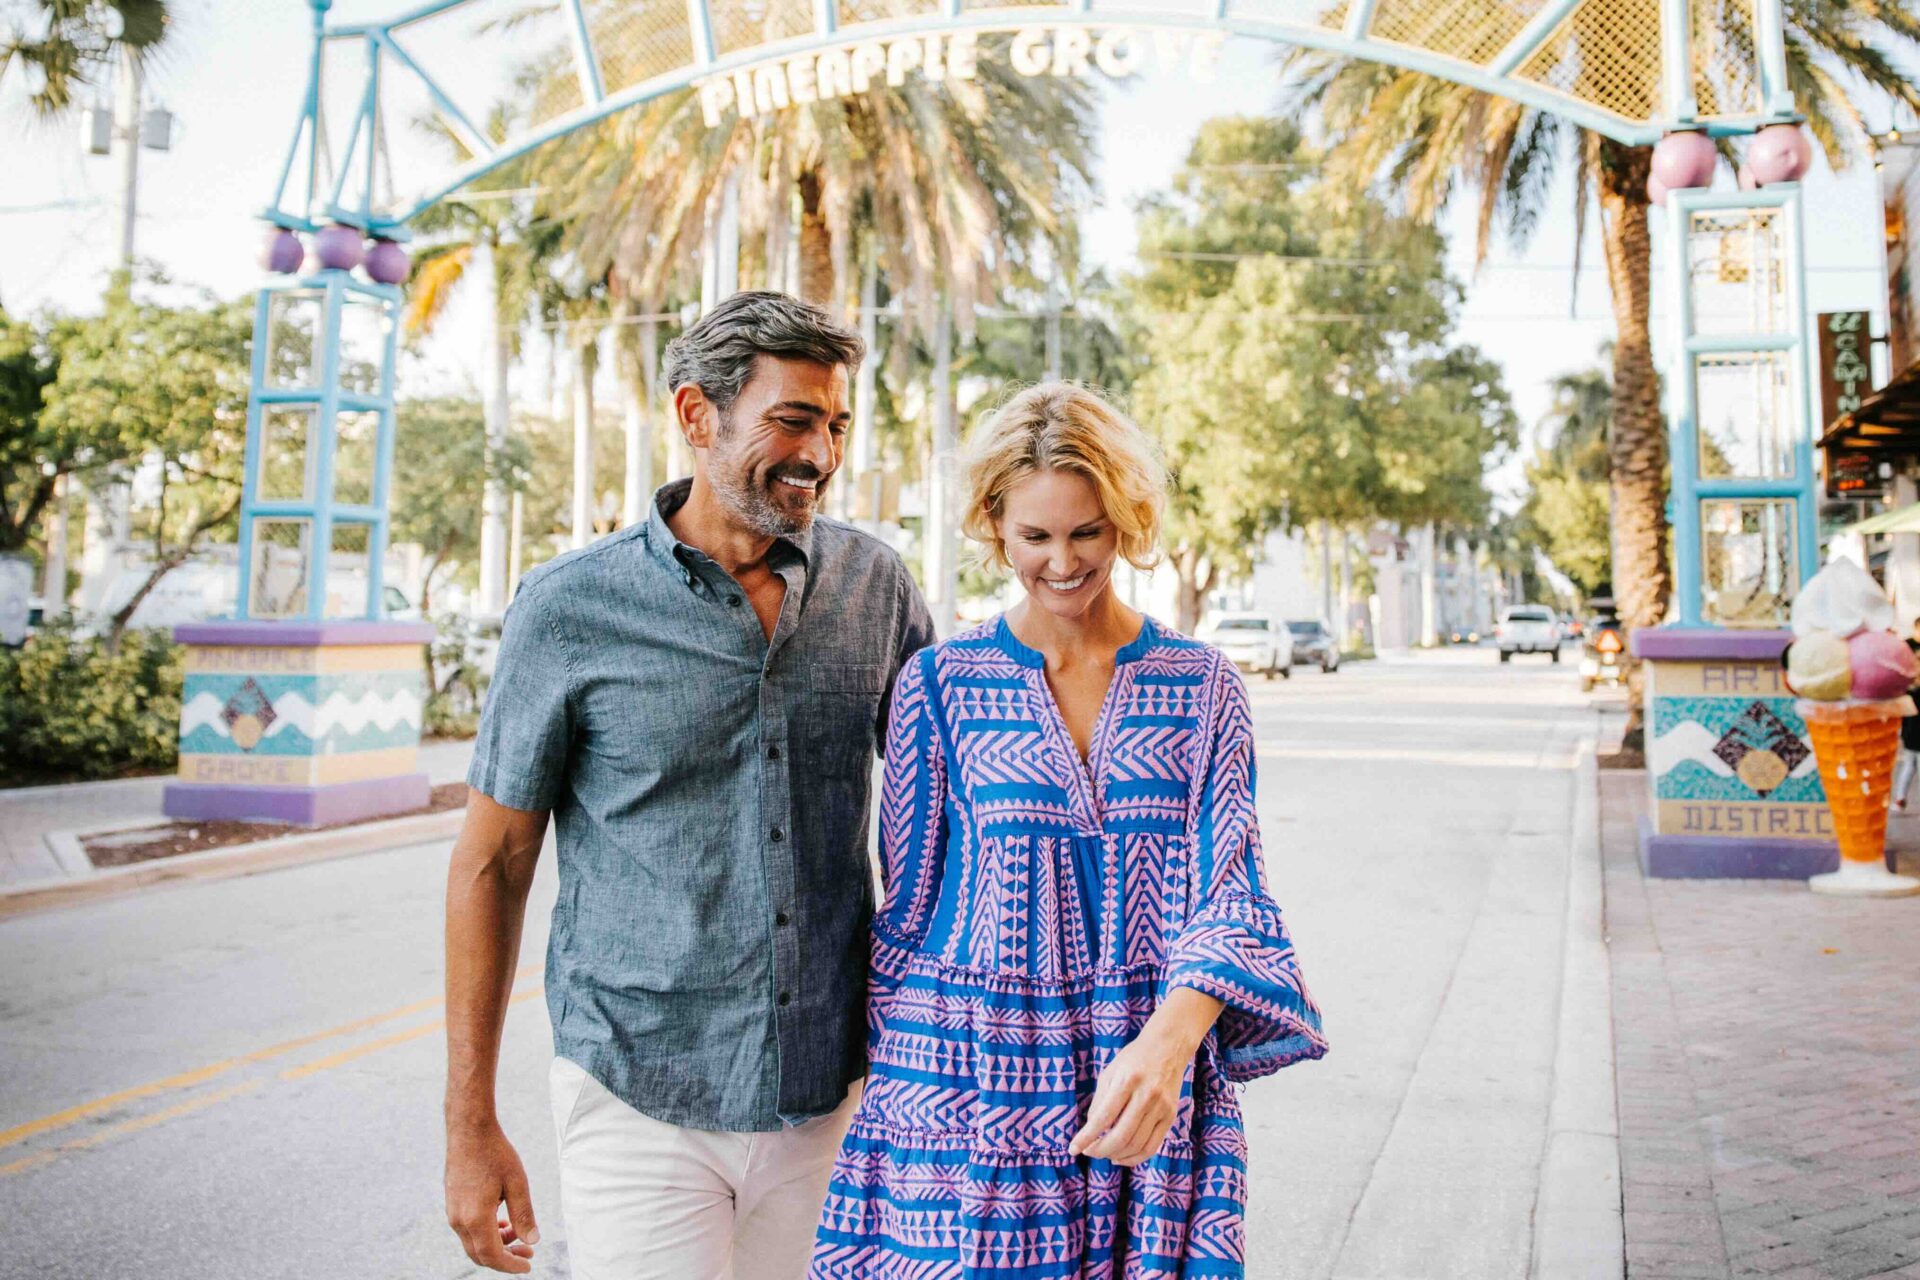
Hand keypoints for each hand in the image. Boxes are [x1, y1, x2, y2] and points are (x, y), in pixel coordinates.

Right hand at [446, 1119, 538, 1273]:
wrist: (469, 1130)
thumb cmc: (494, 1153)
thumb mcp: (517, 1183)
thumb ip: (524, 1214)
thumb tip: (532, 1241)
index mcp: (475, 1217)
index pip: (492, 1255)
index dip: (510, 1265)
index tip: (528, 1266)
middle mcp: (459, 1220)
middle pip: (480, 1254)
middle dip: (505, 1258)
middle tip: (528, 1253)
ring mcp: (453, 1213)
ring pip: (474, 1243)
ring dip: (496, 1244)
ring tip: (519, 1234)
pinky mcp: (452, 1204)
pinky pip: (468, 1230)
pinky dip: (486, 1233)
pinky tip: (503, 1222)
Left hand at [1067, 1023, 1193, 1167]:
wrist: (1169, 1047)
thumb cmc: (1133, 1059)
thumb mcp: (1110, 1072)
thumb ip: (1099, 1101)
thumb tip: (1090, 1130)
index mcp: (1127, 1081)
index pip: (1104, 1117)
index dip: (1087, 1137)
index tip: (1073, 1149)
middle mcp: (1147, 1095)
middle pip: (1121, 1135)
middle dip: (1100, 1150)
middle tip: (1088, 1153)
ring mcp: (1161, 1107)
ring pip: (1136, 1144)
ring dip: (1115, 1155)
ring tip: (1103, 1154)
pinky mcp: (1171, 1116)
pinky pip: (1152, 1146)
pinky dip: (1134, 1158)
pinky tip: (1121, 1157)